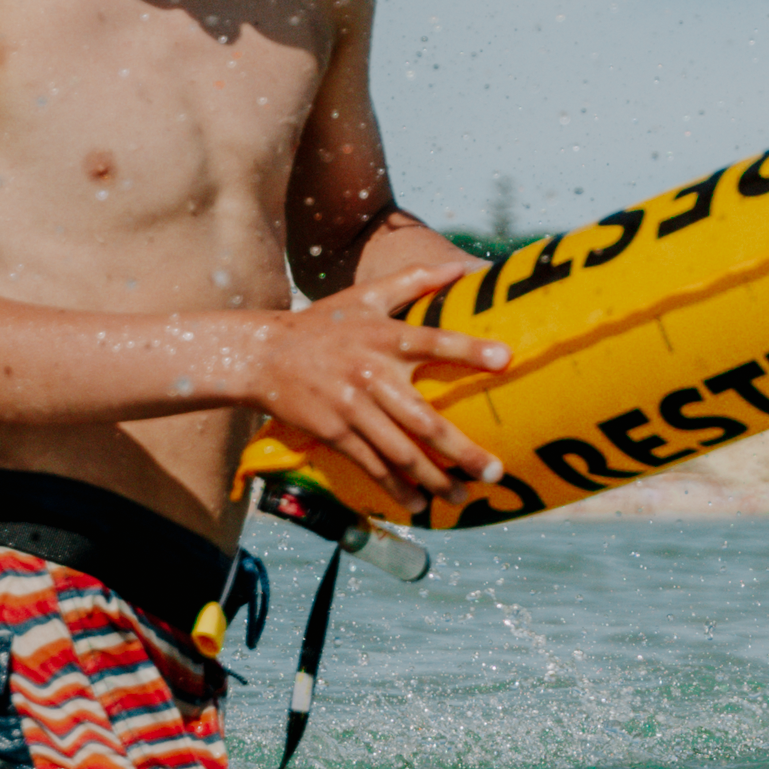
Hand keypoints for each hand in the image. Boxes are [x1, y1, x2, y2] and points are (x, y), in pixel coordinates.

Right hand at [253, 262, 511, 496]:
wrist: (262, 354)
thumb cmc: (322, 324)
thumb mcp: (365, 296)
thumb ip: (414, 279)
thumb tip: (462, 265)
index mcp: (383, 336)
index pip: (433, 341)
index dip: (469, 350)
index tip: (506, 360)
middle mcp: (371, 373)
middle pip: (424, 418)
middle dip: (461, 450)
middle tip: (494, 471)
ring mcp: (351, 407)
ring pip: (400, 451)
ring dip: (433, 478)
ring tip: (463, 497)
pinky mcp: (334, 431)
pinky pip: (371, 465)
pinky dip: (395, 487)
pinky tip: (418, 503)